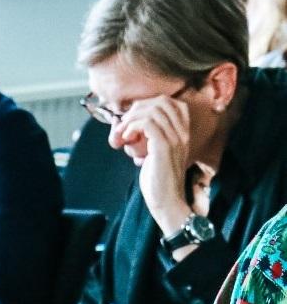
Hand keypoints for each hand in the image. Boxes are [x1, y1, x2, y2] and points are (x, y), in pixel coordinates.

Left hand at [111, 95, 192, 235]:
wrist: (167, 201)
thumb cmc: (157, 179)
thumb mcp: (151, 151)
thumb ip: (143, 135)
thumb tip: (119, 120)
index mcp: (183, 132)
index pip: (170, 102)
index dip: (147, 105)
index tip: (132, 120)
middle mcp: (183, 132)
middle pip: (161, 101)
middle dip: (137, 109)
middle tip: (124, 126)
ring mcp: (176, 138)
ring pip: (152, 110)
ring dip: (131, 119)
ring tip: (122, 134)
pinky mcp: (165, 146)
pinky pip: (147, 123)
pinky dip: (131, 127)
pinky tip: (126, 139)